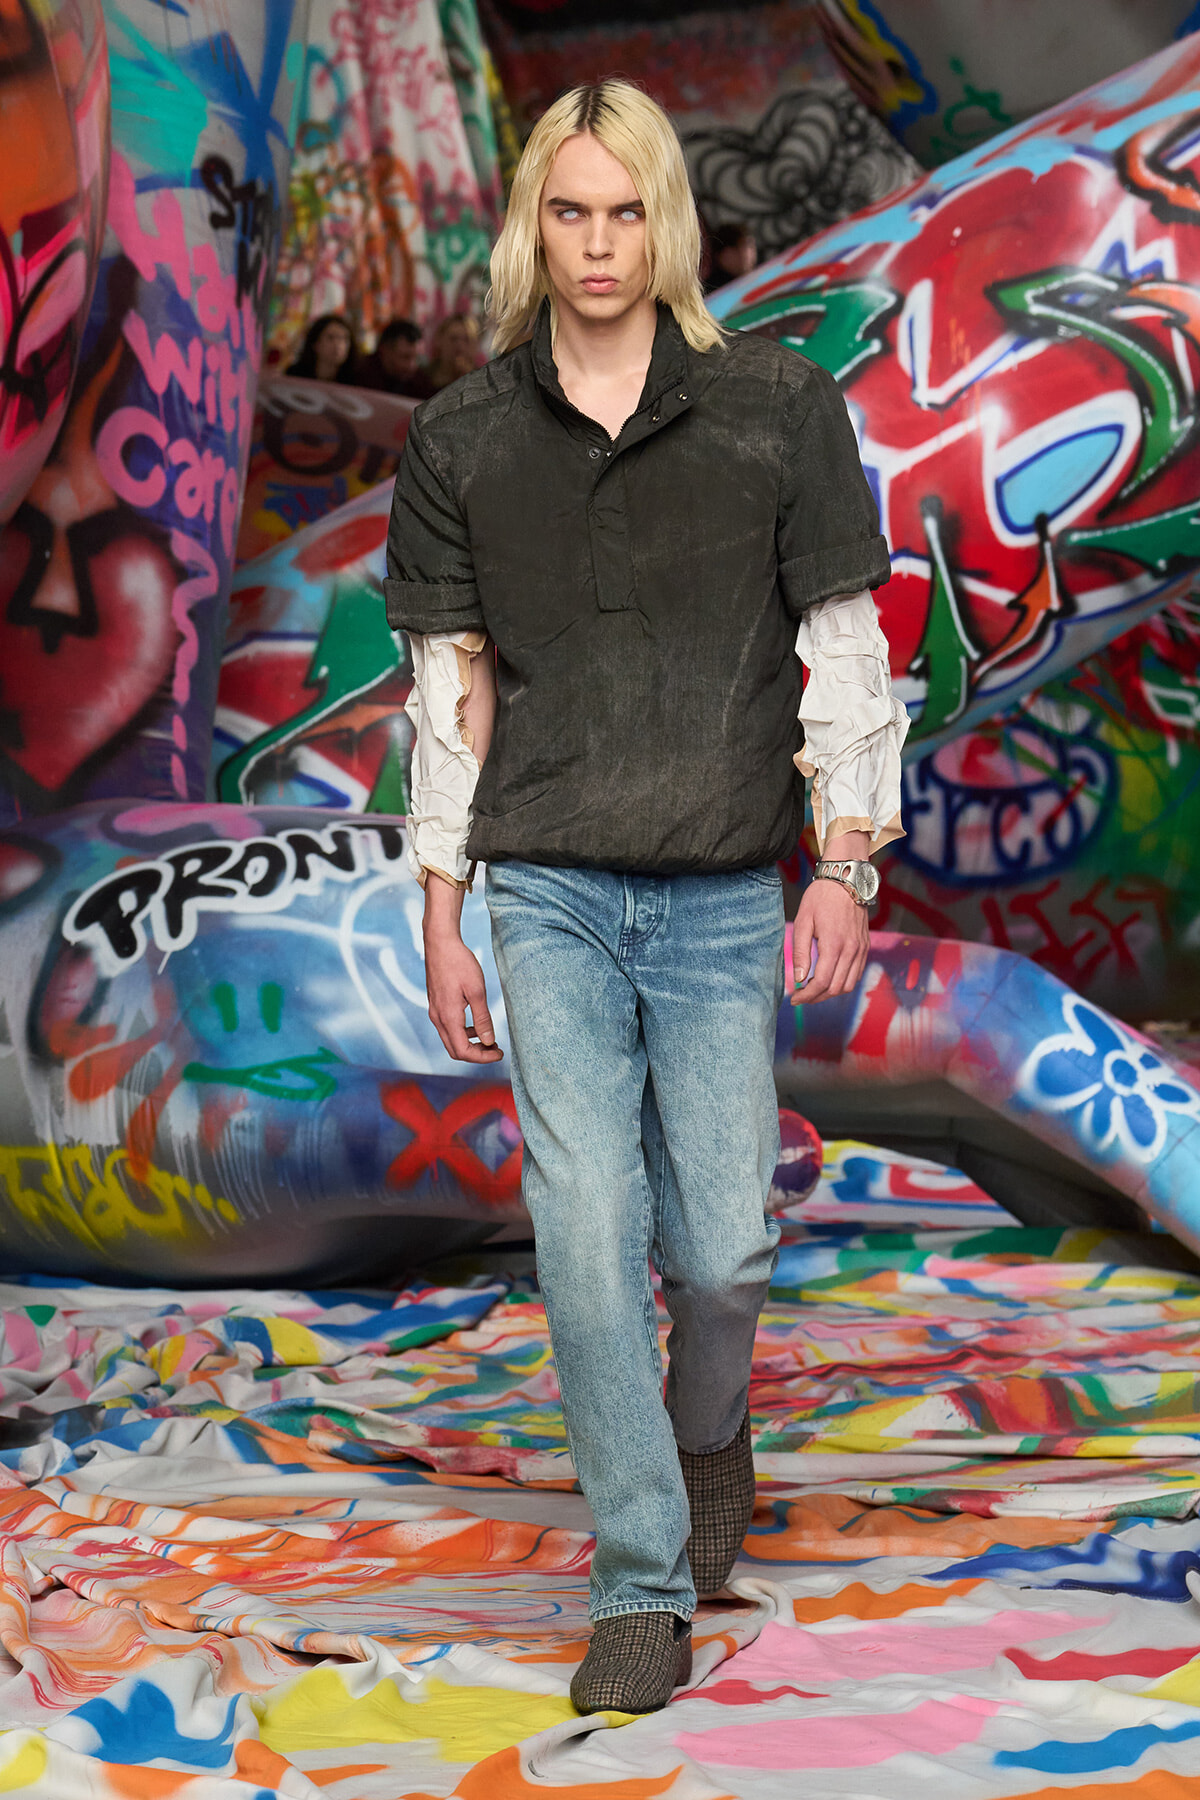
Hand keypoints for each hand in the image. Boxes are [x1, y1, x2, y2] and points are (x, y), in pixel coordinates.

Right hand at [422, 878, 502, 1063]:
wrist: (440, 942)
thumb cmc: (459, 962)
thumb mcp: (477, 990)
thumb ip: (483, 1018)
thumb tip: (489, 1042)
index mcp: (448, 1017)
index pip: (463, 1051)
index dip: (482, 1058)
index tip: (499, 1053)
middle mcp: (438, 1018)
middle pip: (455, 1051)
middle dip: (476, 1055)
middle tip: (496, 1050)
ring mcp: (435, 1012)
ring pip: (451, 1040)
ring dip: (470, 1044)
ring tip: (490, 1039)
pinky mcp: (436, 1005)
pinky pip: (448, 1028)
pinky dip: (464, 1033)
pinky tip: (478, 1024)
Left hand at [790, 878, 869, 1003]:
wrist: (846, 879)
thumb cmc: (821, 897)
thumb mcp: (803, 921)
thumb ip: (800, 952)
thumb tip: (798, 979)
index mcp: (834, 944)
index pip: (821, 982)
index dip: (806, 996)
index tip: (794, 998)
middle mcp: (851, 950)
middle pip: (835, 988)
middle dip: (816, 998)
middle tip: (800, 996)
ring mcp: (861, 949)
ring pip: (848, 985)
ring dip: (830, 992)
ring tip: (813, 988)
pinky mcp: (865, 946)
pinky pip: (856, 974)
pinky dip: (842, 982)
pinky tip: (828, 977)